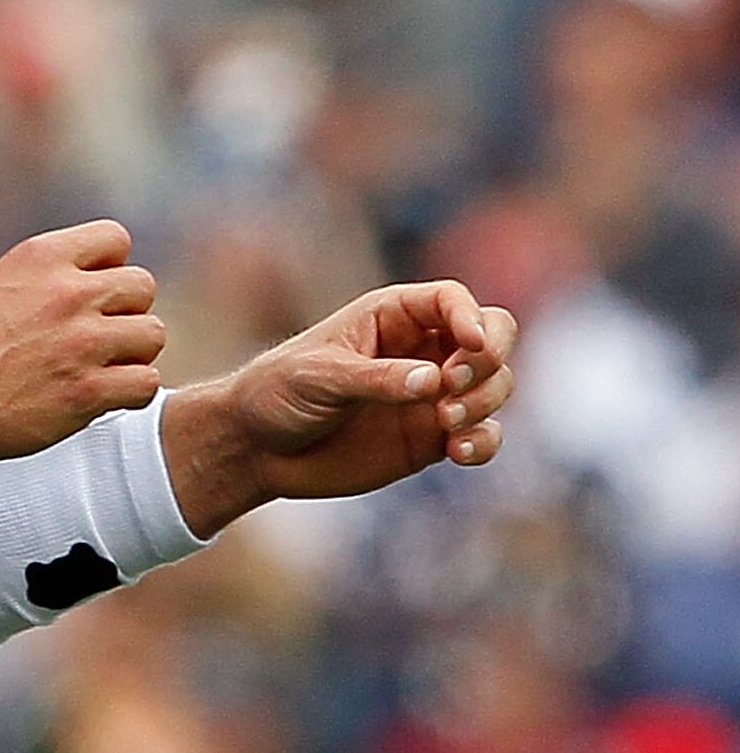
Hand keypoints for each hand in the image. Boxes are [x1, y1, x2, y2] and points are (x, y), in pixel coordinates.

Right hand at [0, 220, 165, 469]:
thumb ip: (47, 280)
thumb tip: (91, 288)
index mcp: (39, 257)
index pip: (116, 239)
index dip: (108, 269)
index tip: (85, 297)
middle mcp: (66, 292)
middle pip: (142, 286)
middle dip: (124, 313)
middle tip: (92, 339)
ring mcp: (81, 342)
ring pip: (152, 335)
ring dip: (130, 355)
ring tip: (94, 370)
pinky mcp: (87, 392)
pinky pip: (146, 384)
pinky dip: (128, 394)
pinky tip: (95, 399)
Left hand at [165, 280, 517, 536]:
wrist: (257, 448)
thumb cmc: (277, 394)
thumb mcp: (318, 377)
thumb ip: (375, 379)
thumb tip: (433, 382)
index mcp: (390, 316)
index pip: (452, 300)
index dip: (472, 318)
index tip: (471, 345)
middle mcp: (420, 349)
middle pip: (493, 336)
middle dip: (488, 359)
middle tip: (450, 387)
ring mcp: (432, 393)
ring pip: (495, 385)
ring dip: (484, 402)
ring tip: (445, 422)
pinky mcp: (433, 435)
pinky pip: (484, 433)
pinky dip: (485, 441)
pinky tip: (459, 452)